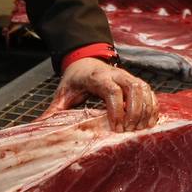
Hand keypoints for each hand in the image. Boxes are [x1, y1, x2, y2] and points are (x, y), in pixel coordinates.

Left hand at [41, 58, 158, 131]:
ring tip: (141, 129)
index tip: (116, 128)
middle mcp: (116, 74)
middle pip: (133, 88)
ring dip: (146, 110)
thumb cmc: (74, 80)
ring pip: (144, 89)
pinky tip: (150, 122)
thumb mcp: (62, 93)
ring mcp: (128, 77)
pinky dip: (153, 107)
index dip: (117, 109)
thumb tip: (38, 128)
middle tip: (130, 131)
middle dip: (135, 111)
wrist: (85, 60)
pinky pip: (150, 93)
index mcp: (97, 77)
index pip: (112, 91)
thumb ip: (53, 111)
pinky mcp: (137, 82)